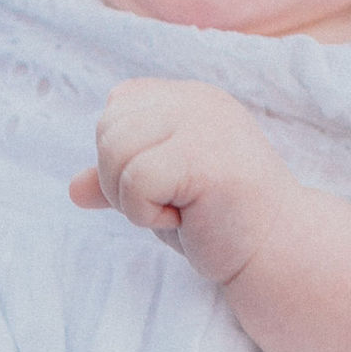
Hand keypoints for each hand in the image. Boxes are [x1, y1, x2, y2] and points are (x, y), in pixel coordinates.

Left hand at [71, 79, 291, 284]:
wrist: (276, 253)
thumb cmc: (221, 224)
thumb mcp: (161, 195)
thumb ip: (120, 181)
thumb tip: (74, 189)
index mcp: (188, 98)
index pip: (118, 106)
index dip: (120, 154)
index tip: (163, 185)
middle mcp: (196, 100)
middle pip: (108, 126)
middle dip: (119, 179)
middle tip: (166, 205)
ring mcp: (204, 123)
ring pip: (115, 150)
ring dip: (131, 199)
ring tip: (175, 211)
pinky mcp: (205, 156)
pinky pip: (136, 181)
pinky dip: (147, 214)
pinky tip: (185, 220)